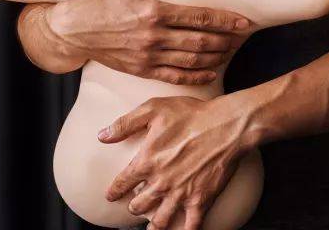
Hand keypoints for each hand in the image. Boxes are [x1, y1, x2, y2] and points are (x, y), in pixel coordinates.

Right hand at [45, 0, 250, 84]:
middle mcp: (153, 36)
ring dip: (214, 58)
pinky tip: (210, 72)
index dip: (224, 20)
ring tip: (229, 52)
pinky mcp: (142, 70)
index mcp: (154, 11)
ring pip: (190, 61)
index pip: (198, 16)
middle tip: (242, 37)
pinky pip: (175, 77)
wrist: (76, 28)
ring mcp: (148, 56)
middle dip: (225, 40)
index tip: (243, 21)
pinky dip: (196, 76)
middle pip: (200, 41)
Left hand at [98, 95, 253, 229]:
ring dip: (154, 224)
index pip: (123, 182)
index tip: (110, 195)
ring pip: (161, 219)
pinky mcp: (201, 200)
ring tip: (152, 226)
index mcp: (147, 161)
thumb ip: (125, 123)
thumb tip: (102, 135)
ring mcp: (181, 194)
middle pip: (140, 204)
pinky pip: (191, 226)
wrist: (226, 126)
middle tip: (135, 207)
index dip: (114, 190)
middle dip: (135, 207)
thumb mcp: (153, 109)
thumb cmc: (191, 114)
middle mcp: (161, 182)